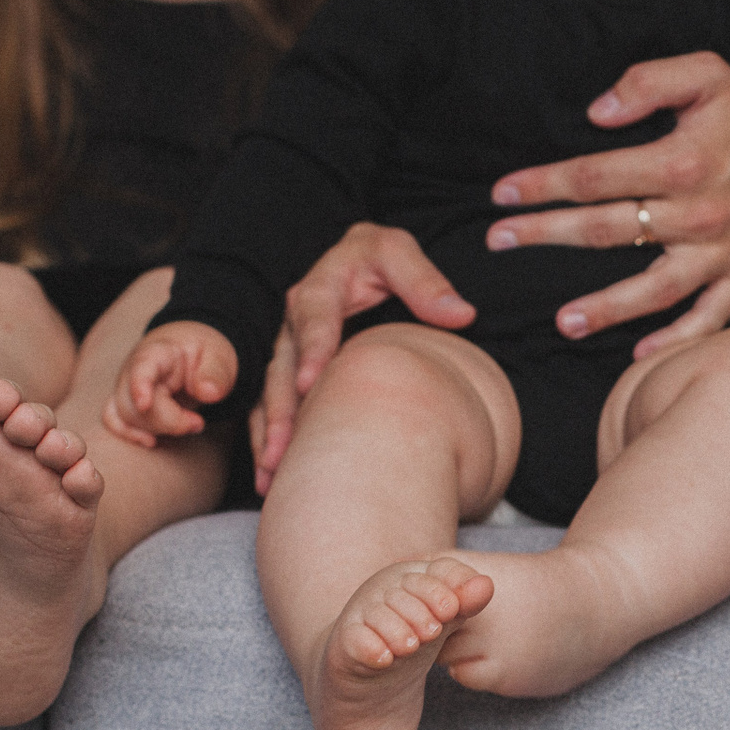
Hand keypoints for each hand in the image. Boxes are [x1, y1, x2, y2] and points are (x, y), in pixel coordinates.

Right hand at [104, 322, 238, 449]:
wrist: (189, 353)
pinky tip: (151, 441)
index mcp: (159, 353)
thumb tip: (209, 393)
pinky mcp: (125, 402)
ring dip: (159, 429)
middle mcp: (134, 369)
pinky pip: (113, 419)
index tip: (145, 405)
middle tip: (198, 422)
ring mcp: (127, 387)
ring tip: (190, 423)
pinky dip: (129, 433)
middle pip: (134, 403)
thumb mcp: (219, 358)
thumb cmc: (202, 355)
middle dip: (169, 420)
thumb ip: (215, 374)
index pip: (141, 367)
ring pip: (127, 417)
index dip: (139, 386)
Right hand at [248, 223, 473, 495]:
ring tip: (271, 474)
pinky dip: (270, 443)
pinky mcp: (290, 376)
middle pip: (283, 371)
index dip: (312, 352)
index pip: (313, 321)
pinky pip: (272, 411)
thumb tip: (460, 313)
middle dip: (281, 412)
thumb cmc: (381, 259)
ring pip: (272, 398)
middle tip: (282, 450)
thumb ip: (424, 280)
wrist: (365, 264)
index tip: (310, 384)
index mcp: (320, 290)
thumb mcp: (398, 252)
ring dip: (270, 437)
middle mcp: (296, 325)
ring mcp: (290, 354)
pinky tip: (271, 477)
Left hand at [486, 51, 729, 358]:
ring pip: (653, 289)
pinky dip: (676, 341)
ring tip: (562, 323)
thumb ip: (648, 83)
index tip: (504, 194)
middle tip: (499, 241)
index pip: (594, 177)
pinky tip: (638, 357)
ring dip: (605, 309)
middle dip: (545, 234)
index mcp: (681, 162)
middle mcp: (697, 214)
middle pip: (606, 230)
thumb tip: (596, 113)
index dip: (543, 184)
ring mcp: (720, 253)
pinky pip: (708, 320)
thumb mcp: (707, 74)